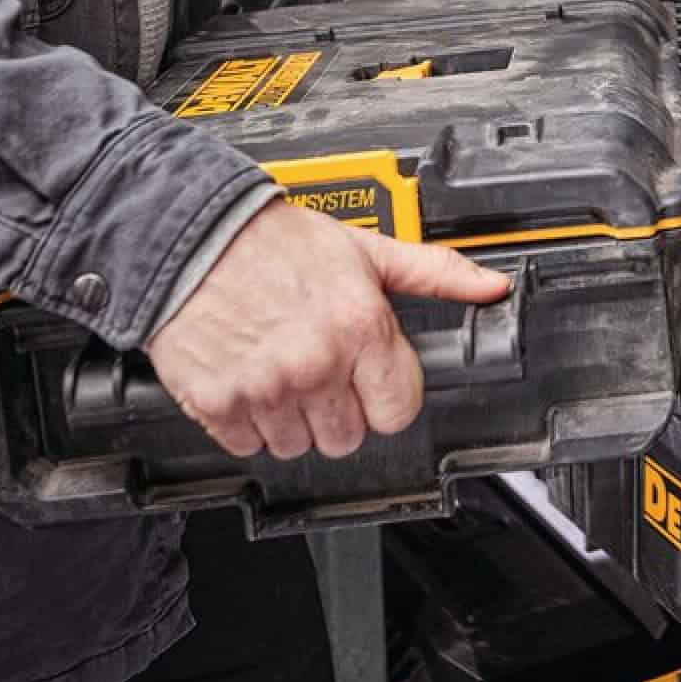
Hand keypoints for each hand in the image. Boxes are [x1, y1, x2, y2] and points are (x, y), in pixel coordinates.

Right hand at [147, 199, 509, 460]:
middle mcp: (316, 363)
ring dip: (294, 419)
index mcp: (360, 327)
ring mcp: (266, 389)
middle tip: (322, 369)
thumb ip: (434, 273)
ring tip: (283, 370)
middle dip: (341, 409)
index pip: (399, 410)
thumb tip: (489, 286)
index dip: (388, 394)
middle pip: (350, 437)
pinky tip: (249, 380)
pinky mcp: (218, 404)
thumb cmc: (275, 241)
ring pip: (299, 446)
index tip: (372, 379)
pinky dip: (249, 423)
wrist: (192, 235)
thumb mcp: (366, 249)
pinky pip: (248, 446)